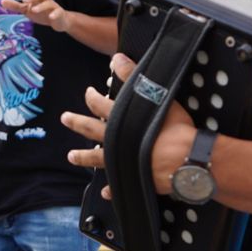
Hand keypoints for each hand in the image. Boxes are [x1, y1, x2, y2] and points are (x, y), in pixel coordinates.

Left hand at [3, 0, 69, 32]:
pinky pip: (58, 12)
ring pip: (48, 3)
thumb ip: (16, 6)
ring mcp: (53, 6)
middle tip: (24, 0)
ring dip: (41, 6)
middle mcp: (46, 0)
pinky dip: (54, 14)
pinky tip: (51, 17)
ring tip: (33, 10)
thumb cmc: (42, 13)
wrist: (59, 21)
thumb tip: (2, 1)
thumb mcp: (27, 9)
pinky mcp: (59, 14)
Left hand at [61, 53, 199, 199]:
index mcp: (121, 120)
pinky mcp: (133, 178)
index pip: (101, 105)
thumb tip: (116, 57)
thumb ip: (134, 76)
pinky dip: (111, 189)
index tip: (88, 93)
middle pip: (91, 130)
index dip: (92, 98)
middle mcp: (116, 140)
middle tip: (65, 119)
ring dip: (84, 157)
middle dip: (77, 123)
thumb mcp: (156, 95)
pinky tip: (105, 193)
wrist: (187, 160)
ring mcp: (122, 161)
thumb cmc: (175, 128)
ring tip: (71, 157)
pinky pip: (118, 186)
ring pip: (97, 159)